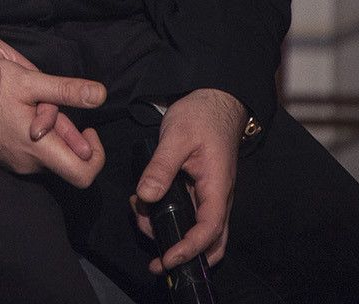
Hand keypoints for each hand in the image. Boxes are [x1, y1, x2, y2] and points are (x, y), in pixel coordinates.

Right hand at [0, 59, 107, 186]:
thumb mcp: (29, 81)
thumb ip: (66, 90)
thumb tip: (101, 94)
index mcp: (38, 149)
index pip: (84, 174)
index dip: (97, 155)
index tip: (89, 128)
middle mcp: (27, 163)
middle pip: (65, 159)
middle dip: (69, 133)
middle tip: (56, 105)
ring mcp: (13, 162)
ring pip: (47, 152)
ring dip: (50, 130)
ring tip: (33, 102)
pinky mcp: (2, 156)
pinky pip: (30, 151)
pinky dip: (34, 133)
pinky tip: (20, 109)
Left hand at [133, 88, 243, 270]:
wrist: (214, 99)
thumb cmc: (200, 116)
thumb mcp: (176, 138)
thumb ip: (161, 168)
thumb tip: (145, 197)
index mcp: (217, 188)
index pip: (209, 230)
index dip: (190, 249)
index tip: (168, 259)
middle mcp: (217, 196)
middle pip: (210, 240)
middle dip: (185, 255)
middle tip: (155, 259)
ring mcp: (209, 194)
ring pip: (198, 228)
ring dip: (173, 234)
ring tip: (141, 220)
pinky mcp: (199, 188)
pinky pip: (189, 212)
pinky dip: (169, 217)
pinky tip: (145, 205)